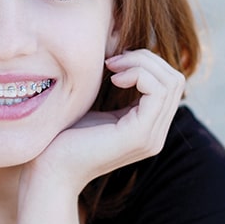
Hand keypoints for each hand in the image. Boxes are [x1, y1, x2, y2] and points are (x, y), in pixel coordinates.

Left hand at [24, 49, 184, 194]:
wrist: (49, 168)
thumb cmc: (63, 136)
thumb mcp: (96, 107)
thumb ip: (115, 90)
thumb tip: (120, 56)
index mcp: (147, 126)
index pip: (169, 83)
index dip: (146, 62)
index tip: (113, 61)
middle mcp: (155, 134)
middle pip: (175, 79)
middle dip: (145, 59)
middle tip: (112, 61)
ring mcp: (151, 137)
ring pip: (171, 82)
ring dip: (141, 64)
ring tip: (111, 68)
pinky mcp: (140, 135)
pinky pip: (158, 92)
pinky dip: (139, 75)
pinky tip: (114, 79)